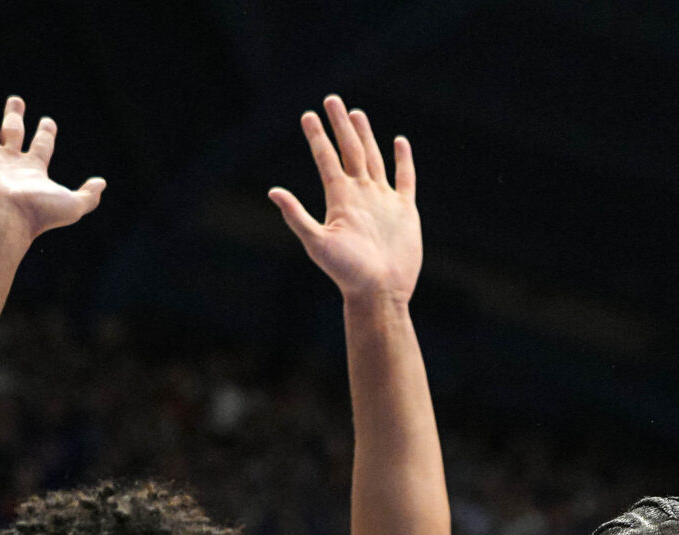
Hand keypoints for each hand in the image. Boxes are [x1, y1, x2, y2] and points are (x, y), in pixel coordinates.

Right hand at [0, 95, 104, 243]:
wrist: (3, 221)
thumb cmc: (37, 214)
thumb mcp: (72, 205)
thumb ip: (89, 196)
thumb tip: (102, 183)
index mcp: (33, 170)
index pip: (41, 145)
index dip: (45, 133)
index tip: (48, 122)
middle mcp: (10, 162)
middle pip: (13, 131)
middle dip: (15, 115)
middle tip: (16, 100)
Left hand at [268, 95, 420, 303]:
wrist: (379, 291)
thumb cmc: (347, 273)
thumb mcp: (317, 243)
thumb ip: (297, 216)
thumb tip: (273, 192)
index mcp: (340, 198)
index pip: (326, 158)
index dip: (317, 136)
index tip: (307, 115)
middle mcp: (360, 194)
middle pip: (349, 150)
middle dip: (340, 126)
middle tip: (331, 99)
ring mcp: (382, 200)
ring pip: (373, 158)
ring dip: (365, 136)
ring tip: (356, 114)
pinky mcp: (404, 210)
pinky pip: (404, 179)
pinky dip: (402, 160)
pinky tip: (398, 142)